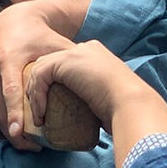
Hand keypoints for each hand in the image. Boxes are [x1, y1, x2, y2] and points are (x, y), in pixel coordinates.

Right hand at [0, 0, 93, 148]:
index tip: (20, 134)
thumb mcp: (55, 46)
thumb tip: (92, 88)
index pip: (11, 92)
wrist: (14, 21)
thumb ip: (69, 65)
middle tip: (33, 147)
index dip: (15, 115)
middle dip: (14, 132)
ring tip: (26, 141)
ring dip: (6, 129)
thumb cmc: (40, 37)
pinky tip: (12, 128)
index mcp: (9, 58)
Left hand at [26, 41, 166, 167]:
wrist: (130, 104)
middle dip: (41, 88)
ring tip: (39, 118)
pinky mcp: (64, 61)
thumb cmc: (124, 110)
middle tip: (40, 113)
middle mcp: (85, 49)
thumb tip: (83, 115)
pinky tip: (41, 114)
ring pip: (42, 69)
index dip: (55, 86)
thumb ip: (93, 98)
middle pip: (52, 64)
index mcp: (96, 56)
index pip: (67, 66)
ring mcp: (75, 53)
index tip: (52, 109)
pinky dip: (36, 95)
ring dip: (36, 95)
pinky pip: (40, 75)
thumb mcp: (107, 99)